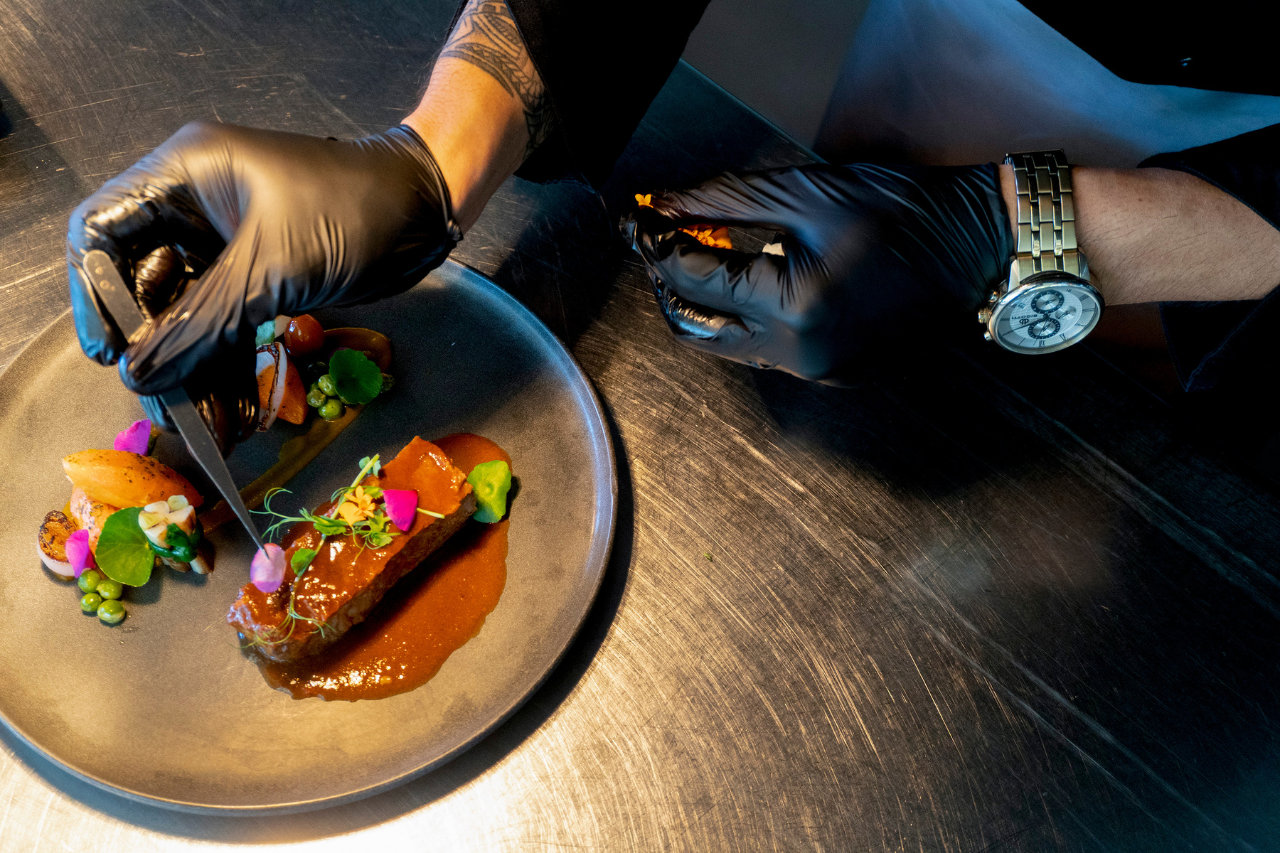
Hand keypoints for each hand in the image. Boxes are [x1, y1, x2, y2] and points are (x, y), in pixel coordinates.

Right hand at [67, 120, 460, 447]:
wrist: (426, 208)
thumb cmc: (353, 210)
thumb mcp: (271, 268)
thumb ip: (203, 321)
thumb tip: (142, 372)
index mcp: (184, 176)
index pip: (103, 231)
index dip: (96, 293)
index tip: (110, 353)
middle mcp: (195, 207)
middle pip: (145, 284)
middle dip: (157, 349)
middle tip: (165, 406)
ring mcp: (227, 243)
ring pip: (189, 314)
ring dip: (197, 370)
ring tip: (208, 428)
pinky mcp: (260, 274)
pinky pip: (227, 324)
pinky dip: (230, 366)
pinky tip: (235, 415)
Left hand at [622, 162, 1014, 383]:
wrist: (978, 247)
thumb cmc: (900, 209)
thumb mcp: (805, 192)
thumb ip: (724, 201)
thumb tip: (661, 205)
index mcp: (793, 307)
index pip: (696, 280)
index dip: (658, 248)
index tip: (640, 222)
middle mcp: (801, 354)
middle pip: (700, 330)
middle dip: (670, 287)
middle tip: (660, 245)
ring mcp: (820, 372)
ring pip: (732, 348)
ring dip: (708, 308)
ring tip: (702, 260)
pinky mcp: (836, 375)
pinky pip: (769, 355)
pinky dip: (748, 323)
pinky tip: (751, 286)